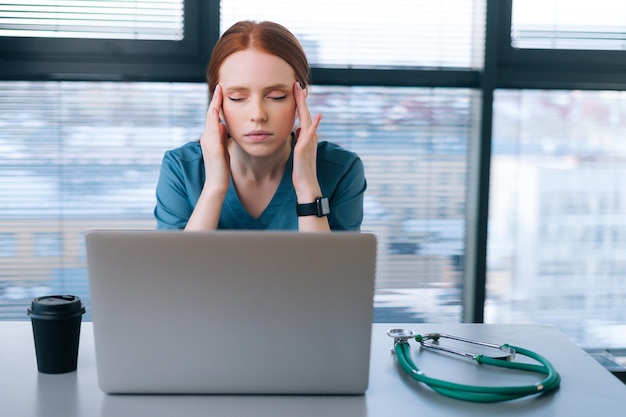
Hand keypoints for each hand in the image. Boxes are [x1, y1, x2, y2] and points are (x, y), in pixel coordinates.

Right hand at [200, 84, 229, 195]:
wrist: (217, 184)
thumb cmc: (221, 169)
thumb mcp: (223, 149)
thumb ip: (222, 137)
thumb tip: (223, 125)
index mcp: (210, 138)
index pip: (212, 117)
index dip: (216, 104)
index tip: (221, 92)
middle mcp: (206, 138)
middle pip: (210, 114)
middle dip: (215, 100)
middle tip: (220, 86)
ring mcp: (208, 142)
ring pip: (210, 119)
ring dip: (214, 104)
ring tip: (219, 91)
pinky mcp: (213, 147)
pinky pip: (212, 129)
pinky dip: (214, 117)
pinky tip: (217, 109)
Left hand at [292, 82, 322, 201]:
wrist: (306, 185)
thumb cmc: (301, 170)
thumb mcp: (299, 150)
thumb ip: (299, 139)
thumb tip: (297, 128)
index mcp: (307, 136)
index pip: (303, 116)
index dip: (299, 103)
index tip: (296, 90)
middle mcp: (310, 137)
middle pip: (306, 114)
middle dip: (301, 99)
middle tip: (297, 84)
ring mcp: (308, 142)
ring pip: (307, 120)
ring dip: (304, 106)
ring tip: (302, 92)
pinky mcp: (305, 149)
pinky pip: (310, 135)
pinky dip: (314, 125)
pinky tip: (317, 116)